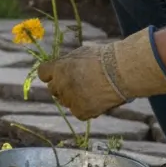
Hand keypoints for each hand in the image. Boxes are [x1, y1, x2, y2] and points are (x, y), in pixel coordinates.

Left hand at [37, 29, 165, 120]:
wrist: (122, 70)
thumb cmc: (106, 58)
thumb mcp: (82, 53)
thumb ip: (68, 62)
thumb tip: (62, 67)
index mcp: (58, 67)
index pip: (43, 73)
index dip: (51, 74)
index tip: (59, 75)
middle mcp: (60, 84)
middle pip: (53, 89)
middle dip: (62, 87)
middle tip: (79, 84)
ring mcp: (70, 98)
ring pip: (65, 102)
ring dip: (74, 98)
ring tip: (93, 91)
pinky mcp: (81, 111)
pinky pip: (78, 113)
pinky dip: (87, 109)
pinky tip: (98, 102)